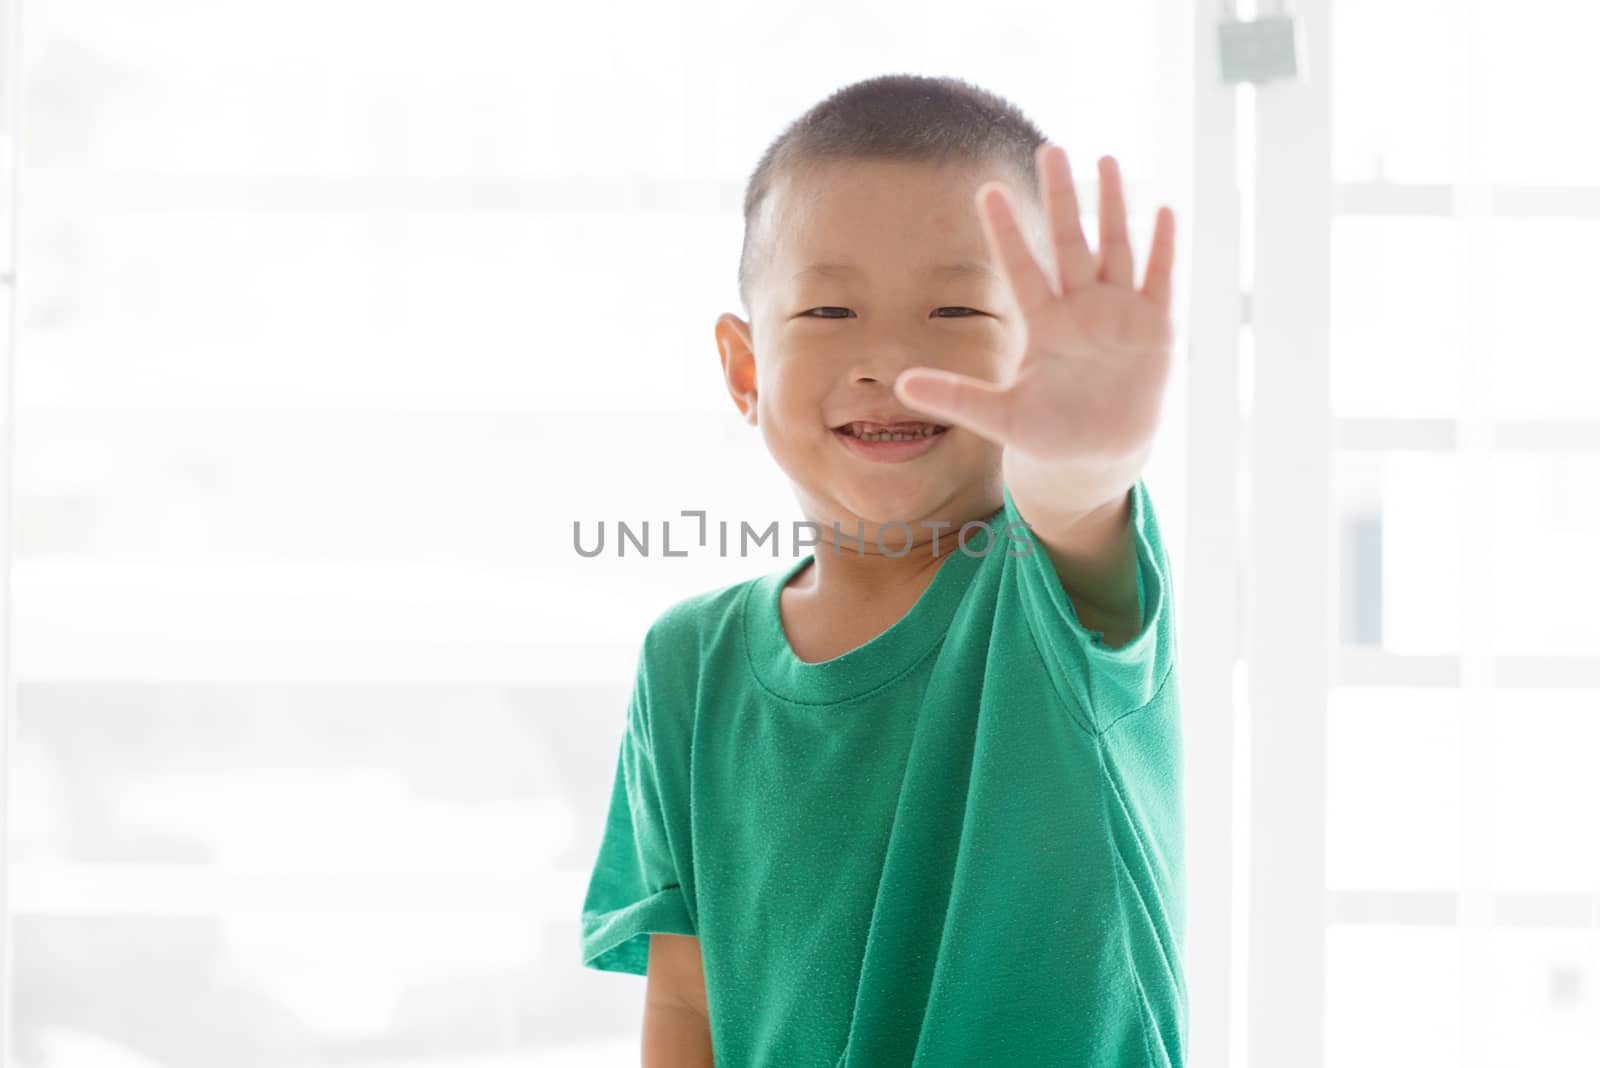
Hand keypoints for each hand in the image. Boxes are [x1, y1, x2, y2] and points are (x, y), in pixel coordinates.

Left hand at [893, 144, 1175, 466]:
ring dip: (1112, 206)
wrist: (1094, 457)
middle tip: (1050, 149)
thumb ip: (955, 396)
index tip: (985, 190)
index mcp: (1041, 324)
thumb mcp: (998, 417)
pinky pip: (1159, 279)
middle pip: (1069, 242)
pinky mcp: (1154, 328)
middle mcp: (1078, 308)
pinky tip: (1164, 210)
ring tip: (1105, 159)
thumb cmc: (1045, 433)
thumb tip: (900, 385)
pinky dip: (1163, 247)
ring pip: (1113, 248)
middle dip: (1061, 198)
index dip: (1006, 230)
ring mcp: (1117, 314)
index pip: (1019, 266)